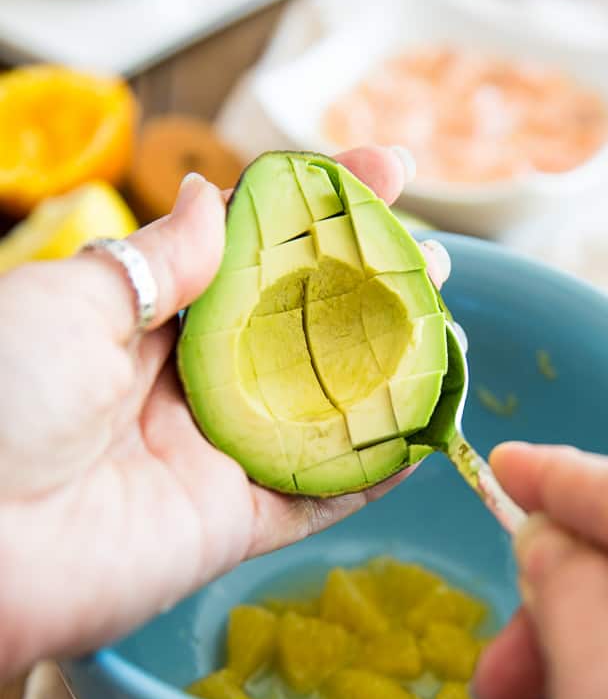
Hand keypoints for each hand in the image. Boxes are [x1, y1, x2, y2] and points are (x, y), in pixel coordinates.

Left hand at [0, 147, 448, 679]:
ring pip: (318, 410)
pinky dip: (372, 468)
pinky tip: (424, 427)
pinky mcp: (229, 527)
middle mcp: (183, 386)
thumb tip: (209, 195)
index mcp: (139, 321)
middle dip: (365, 291)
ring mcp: (211, 458)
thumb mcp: (70, 300)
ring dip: (384, 371)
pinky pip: (316, 496)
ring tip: (445, 328)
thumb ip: (157, 259)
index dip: (313, 211)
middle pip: (295, 331)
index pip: (244, 254)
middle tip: (430, 259)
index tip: (381, 171)